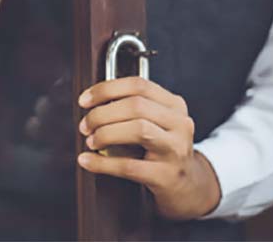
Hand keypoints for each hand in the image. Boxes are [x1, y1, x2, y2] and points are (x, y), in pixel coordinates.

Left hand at [76, 76, 220, 219]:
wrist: (187, 187)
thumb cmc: (161, 150)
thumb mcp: (155, 123)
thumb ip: (131, 109)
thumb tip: (91, 104)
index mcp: (174, 105)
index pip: (138, 85)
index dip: (106, 89)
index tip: (84, 100)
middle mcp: (179, 124)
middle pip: (136, 106)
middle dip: (102, 114)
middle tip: (85, 125)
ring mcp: (175, 149)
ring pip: (138, 129)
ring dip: (105, 133)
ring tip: (91, 141)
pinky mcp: (166, 175)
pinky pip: (129, 166)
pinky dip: (102, 163)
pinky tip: (87, 161)